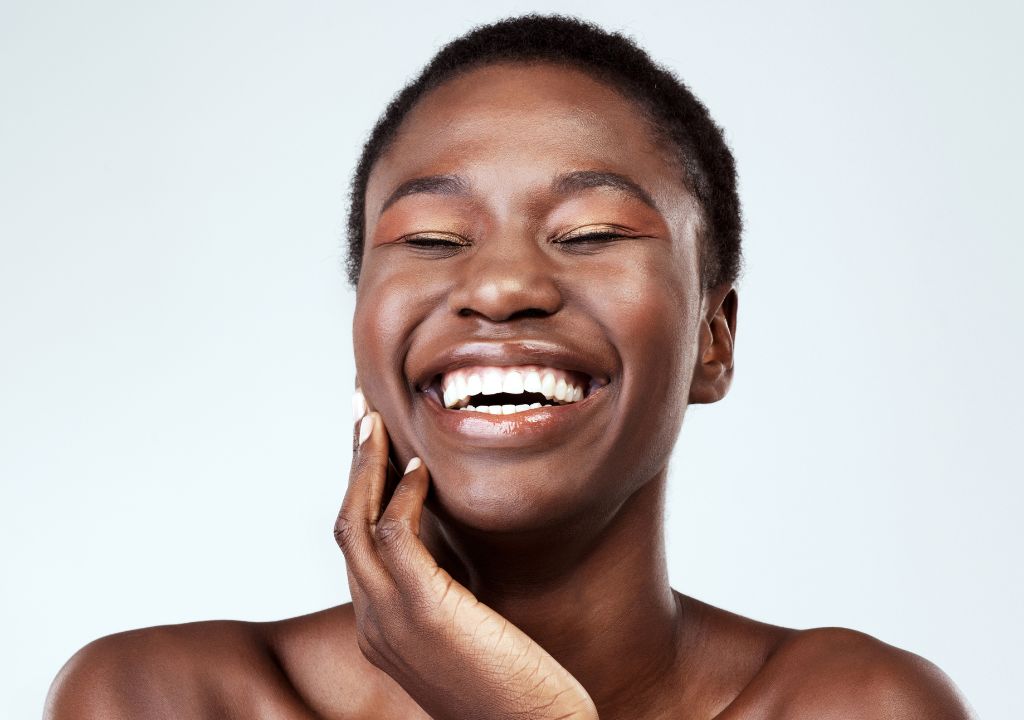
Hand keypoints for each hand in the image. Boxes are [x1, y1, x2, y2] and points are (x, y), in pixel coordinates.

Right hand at [334, 393, 598, 719]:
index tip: (372, 445)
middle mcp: (372, 623)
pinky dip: (404, 492)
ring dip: (366, 463)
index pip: (358, 544)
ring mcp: (389, 619)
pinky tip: (423, 466)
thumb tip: (456, 548)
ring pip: (357, 522)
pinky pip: (396, 533)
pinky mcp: (421, 611)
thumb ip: (450, 592)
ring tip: (375, 418)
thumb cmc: (516, 690)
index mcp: (380, 627)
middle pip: (346, 524)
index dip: (361, 488)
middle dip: (353, 463)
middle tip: (360, 411)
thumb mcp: (469, 631)